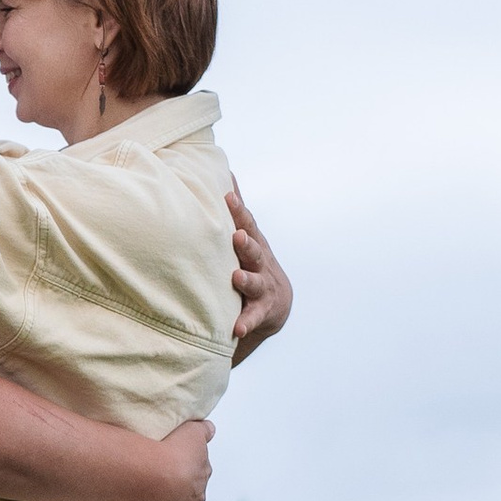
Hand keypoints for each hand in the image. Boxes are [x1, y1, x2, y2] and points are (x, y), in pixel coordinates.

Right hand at [142, 416, 214, 500]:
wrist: (154, 480)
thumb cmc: (171, 452)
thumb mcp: (192, 432)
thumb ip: (203, 431)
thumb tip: (209, 429)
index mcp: (203, 475)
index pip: (198, 469)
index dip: (185, 463)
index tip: (173, 459)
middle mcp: (195, 498)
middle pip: (187, 491)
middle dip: (176, 485)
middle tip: (157, 476)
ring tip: (144, 493)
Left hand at [226, 182, 291, 364]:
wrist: (275, 304)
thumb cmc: (252, 262)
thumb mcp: (247, 235)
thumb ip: (236, 209)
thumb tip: (225, 172)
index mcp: (253, 244)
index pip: (247, 224)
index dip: (238, 211)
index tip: (227, 197)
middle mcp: (260, 264)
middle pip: (253, 251)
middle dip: (246, 243)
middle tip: (237, 237)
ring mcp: (262, 288)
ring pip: (255, 283)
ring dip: (246, 281)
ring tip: (237, 279)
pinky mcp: (261, 311)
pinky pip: (252, 318)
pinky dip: (245, 322)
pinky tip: (236, 328)